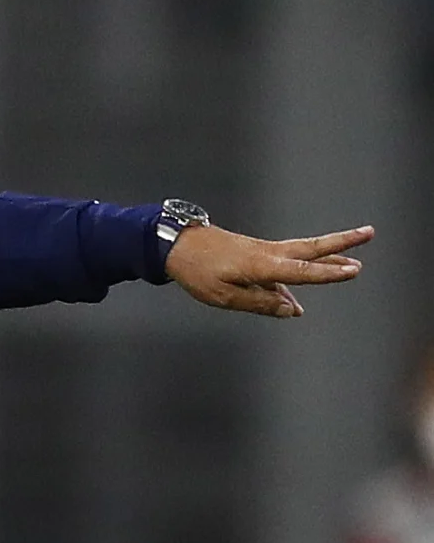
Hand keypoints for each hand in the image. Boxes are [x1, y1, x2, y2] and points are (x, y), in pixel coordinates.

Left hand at [165, 224, 373, 318]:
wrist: (173, 243)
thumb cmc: (196, 271)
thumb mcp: (224, 296)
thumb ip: (260, 303)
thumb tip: (292, 309)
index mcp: (260, 265)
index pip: (301, 270)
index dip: (328, 273)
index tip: (354, 270)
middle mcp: (266, 254)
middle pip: (311, 248)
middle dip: (341, 244)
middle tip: (370, 232)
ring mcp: (261, 251)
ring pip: (301, 253)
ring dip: (327, 256)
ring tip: (352, 263)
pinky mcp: (253, 254)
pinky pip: (281, 266)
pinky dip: (294, 275)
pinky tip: (291, 302)